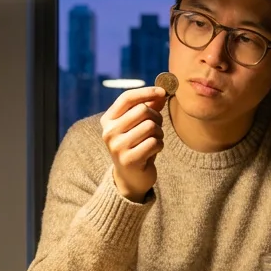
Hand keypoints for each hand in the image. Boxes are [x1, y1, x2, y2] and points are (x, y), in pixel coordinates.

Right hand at [100, 86, 166, 201]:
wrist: (131, 178)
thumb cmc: (136, 146)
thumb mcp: (139, 125)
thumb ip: (148, 107)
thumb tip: (161, 92)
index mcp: (108, 120)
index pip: (127, 98)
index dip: (146, 92)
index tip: (163, 92)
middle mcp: (109, 132)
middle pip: (142, 110)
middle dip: (156, 117)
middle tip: (157, 127)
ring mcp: (117, 147)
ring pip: (150, 126)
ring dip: (159, 133)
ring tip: (154, 140)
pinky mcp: (129, 160)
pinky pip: (154, 142)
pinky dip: (159, 145)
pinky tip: (153, 151)